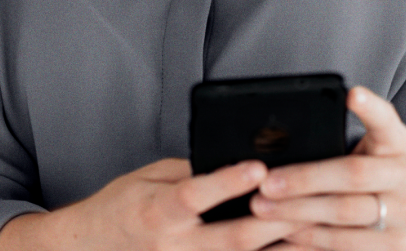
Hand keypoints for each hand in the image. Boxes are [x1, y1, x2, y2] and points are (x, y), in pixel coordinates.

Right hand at [0, 158, 302, 250]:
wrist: (91, 249)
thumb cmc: (122, 208)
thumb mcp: (147, 178)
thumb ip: (189, 172)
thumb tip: (234, 163)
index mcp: (158, 212)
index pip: (195, 196)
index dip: (227, 182)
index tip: (258, 167)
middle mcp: (174, 247)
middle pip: (231, 238)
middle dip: (272, 222)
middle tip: (308, 205)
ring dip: (279, 249)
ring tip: (315, 233)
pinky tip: (292, 249)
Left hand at [247, 87, 405, 250]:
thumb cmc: (398, 176)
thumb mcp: (391, 147)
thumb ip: (366, 131)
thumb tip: (302, 127)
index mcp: (403, 147)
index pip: (388, 124)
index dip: (371, 109)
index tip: (352, 94)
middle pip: (353, 176)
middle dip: (305, 179)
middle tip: (265, 182)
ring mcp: (405, 218)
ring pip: (344, 217)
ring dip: (298, 213)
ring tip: (262, 209)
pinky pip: (343, 246)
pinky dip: (309, 240)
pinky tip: (283, 235)